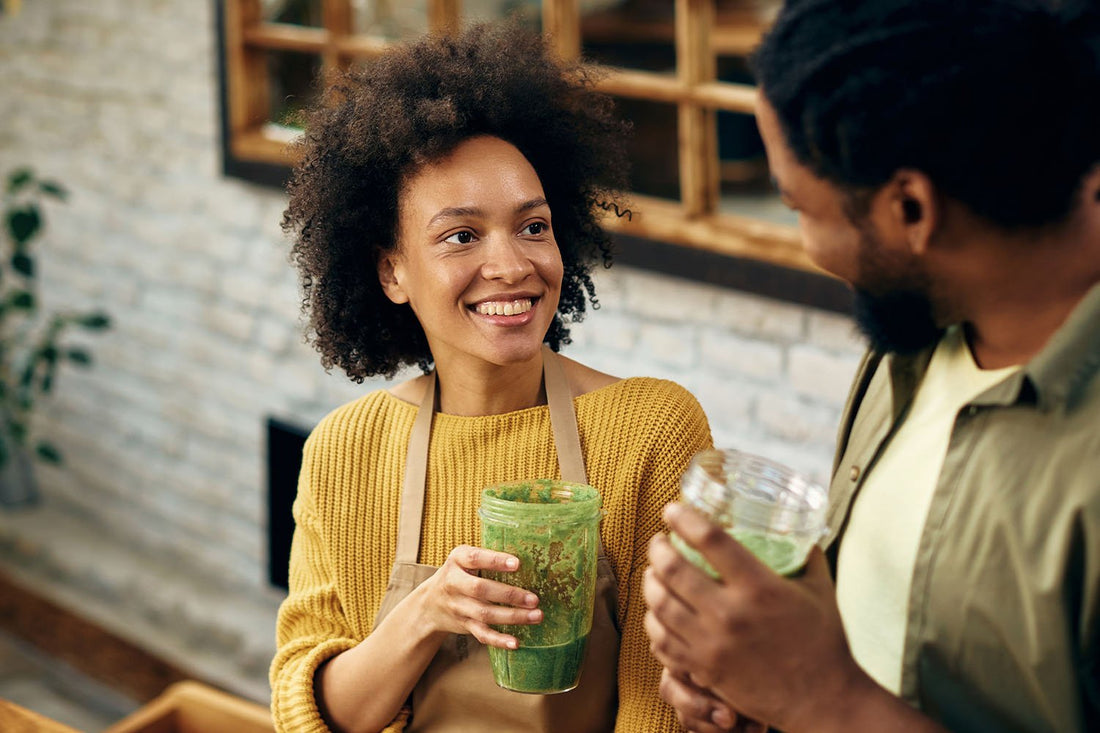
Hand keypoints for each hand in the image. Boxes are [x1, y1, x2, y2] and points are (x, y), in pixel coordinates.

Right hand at [413, 544, 541, 648]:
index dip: (495, 561)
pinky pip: (481, 634)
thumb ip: (487, 556)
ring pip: (485, 614)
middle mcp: (454, 583)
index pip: (475, 558)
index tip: (517, 564)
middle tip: (534, 599)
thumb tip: (529, 554)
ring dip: (513, 617)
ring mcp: (458, 606)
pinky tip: (516, 642)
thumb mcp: (464, 558)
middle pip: (481, 589)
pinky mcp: (464, 624)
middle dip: (509, 595)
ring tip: (536, 616)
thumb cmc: (459, 573)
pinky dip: (499, 640)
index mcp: (457, 560)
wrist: (431, 603)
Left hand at [644, 504, 867, 732]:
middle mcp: (730, 613)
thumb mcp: (819, 588)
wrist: (822, 699)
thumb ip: (804, 554)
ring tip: (653, 572)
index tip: (672, 509)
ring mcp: (712, 643)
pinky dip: (653, 620)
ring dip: (650, 581)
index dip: (684, 519)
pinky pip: (662, 639)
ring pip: (660, 603)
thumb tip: (794, 526)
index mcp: (759, 587)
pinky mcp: (704, 668)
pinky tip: (657, 610)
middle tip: (659, 541)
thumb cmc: (823, 641)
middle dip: (658, 548)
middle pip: (673, 569)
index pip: (710, 540)